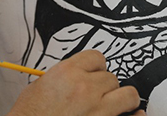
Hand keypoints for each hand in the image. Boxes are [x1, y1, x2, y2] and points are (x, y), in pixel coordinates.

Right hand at [6, 50, 143, 115]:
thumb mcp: (38, 88)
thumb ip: (61, 78)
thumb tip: (75, 77)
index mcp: (67, 73)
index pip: (96, 57)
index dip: (96, 67)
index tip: (94, 73)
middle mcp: (85, 88)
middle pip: (111, 77)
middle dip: (105, 86)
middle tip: (97, 95)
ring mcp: (99, 109)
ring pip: (128, 94)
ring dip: (122, 98)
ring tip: (116, 105)